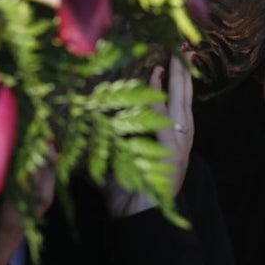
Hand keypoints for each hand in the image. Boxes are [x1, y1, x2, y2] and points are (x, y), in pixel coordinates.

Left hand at [104, 57, 193, 217]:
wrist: (142, 218)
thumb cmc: (128, 193)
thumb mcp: (120, 162)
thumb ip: (111, 143)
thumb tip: (79, 129)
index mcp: (175, 140)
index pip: (178, 103)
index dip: (176, 80)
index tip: (171, 59)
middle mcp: (181, 138)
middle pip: (185, 96)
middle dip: (183, 71)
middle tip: (180, 47)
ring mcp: (178, 142)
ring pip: (179, 100)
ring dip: (177, 75)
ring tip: (174, 53)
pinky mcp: (171, 148)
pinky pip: (164, 115)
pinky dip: (160, 95)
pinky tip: (155, 76)